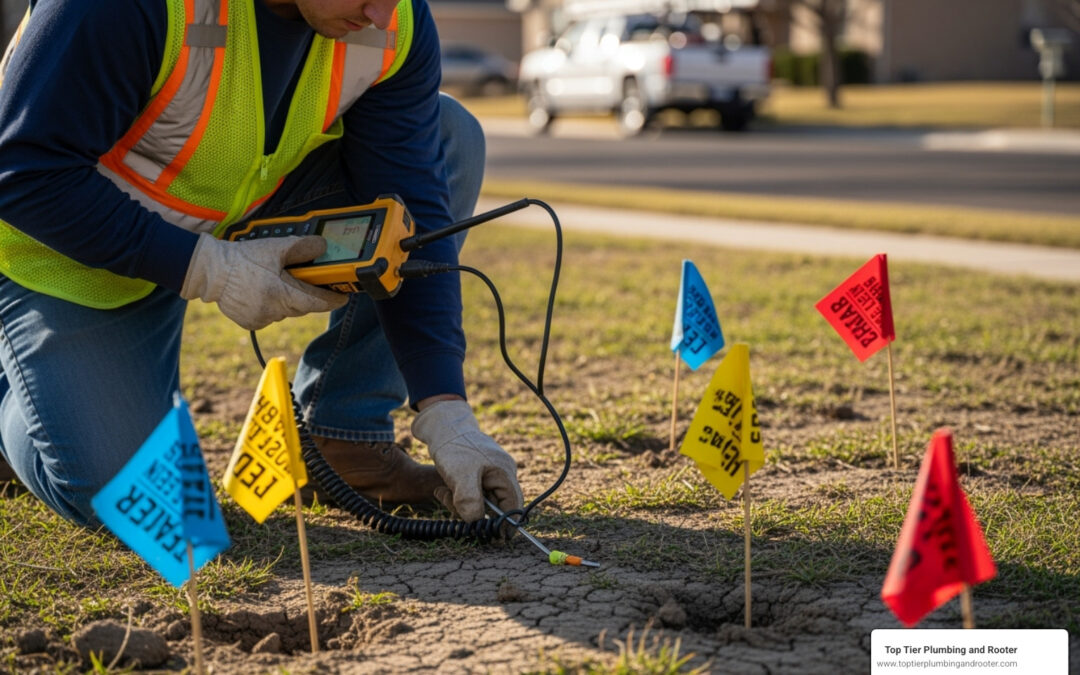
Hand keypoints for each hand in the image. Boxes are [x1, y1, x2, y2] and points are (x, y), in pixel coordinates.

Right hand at [180, 232, 346, 329]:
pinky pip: (270, 316)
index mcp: (282, 294)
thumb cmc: (243, 259)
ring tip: (276, 281)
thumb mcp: (276, 247)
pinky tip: (262, 292)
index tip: (343, 295)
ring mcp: (262, 319)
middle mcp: (274, 311)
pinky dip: (271, 305)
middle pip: (302, 306)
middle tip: (306, 281)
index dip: (333, 299)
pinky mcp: (250, 323)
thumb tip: (323, 247)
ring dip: (287, 299)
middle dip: (307, 295)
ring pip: (286, 311)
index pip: (318, 303)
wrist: (211, 271)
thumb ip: (303, 248)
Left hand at [411, 399, 522, 521]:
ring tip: (443, 493)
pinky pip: (471, 494)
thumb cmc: (454, 447)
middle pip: (496, 506)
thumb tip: (476, 522)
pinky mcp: (477, 475)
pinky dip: (457, 497)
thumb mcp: (460, 474)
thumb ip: (469, 499)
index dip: (508, 523)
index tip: (499, 539)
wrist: (442, 426)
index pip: (514, 505)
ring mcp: (489, 474)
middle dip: (473, 512)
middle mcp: (501, 474)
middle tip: (453, 507)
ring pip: (480, 502)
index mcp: (504, 472)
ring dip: (461, 504)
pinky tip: (443, 490)